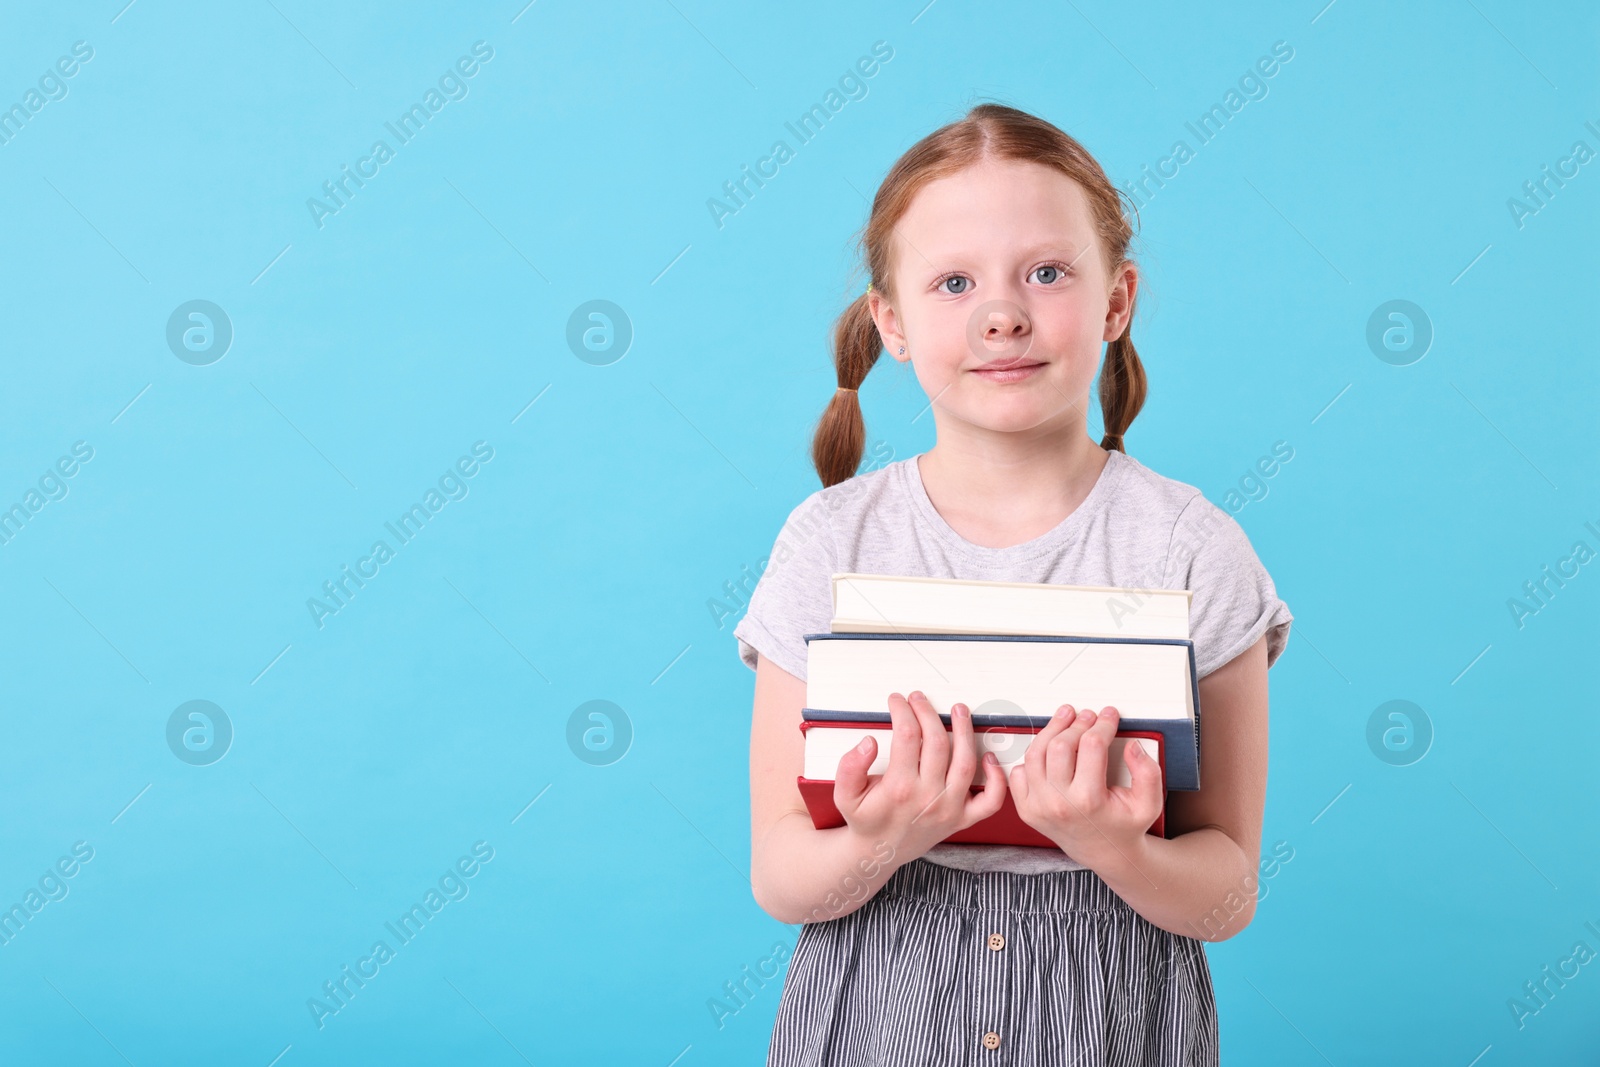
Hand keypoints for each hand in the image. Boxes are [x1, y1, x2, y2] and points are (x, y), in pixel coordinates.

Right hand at [833, 690, 1007, 858]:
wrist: (879, 853)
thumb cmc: (865, 820)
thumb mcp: (844, 795)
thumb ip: (850, 767)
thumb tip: (870, 742)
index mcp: (899, 789)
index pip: (906, 737)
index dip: (902, 711)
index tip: (897, 700)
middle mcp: (928, 798)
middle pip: (937, 743)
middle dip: (928, 713)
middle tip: (920, 699)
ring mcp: (949, 809)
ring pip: (965, 762)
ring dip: (965, 731)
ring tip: (958, 710)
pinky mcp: (962, 819)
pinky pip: (990, 801)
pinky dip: (996, 779)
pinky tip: (988, 757)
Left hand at [1008, 705, 1163, 868]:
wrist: (1104, 853)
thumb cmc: (1125, 826)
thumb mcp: (1149, 803)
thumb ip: (1148, 772)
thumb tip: (1132, 746)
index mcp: (1089, 800)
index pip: (1092, 745)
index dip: (1102, 724)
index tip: (1109, 715)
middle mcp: (1058, 803)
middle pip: (1060, 745)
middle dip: (1077, 723)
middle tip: (1088, 715)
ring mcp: (1038, 806)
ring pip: (1035, 753)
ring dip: (1051, 730)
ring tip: (1066, 719)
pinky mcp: (1026, 808)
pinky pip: (1019, 772)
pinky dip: (1032, 756)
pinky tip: (1048, 747)